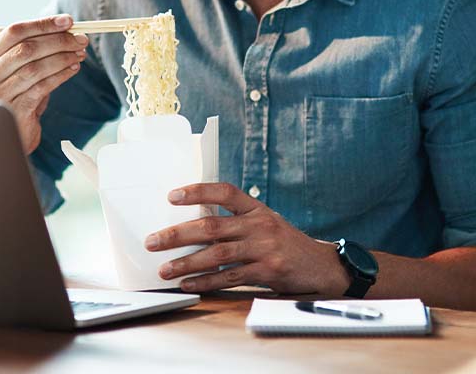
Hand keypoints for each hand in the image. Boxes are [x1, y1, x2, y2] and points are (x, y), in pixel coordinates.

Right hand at [0, 14, 88, 154]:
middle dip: (58, 41)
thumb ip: (36, 49)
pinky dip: (60, 76)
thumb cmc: (19, 94)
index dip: (42, 24)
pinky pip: (41, 88)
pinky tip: (73, 69)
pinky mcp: (13, 111)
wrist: (12, 134)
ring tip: (80, 54)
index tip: (68, 20)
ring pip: (35, 68)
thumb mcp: (21, 69)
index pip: (14, 32)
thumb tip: (68, 28)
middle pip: (26, 49)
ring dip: (62, 58)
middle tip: (81, 39)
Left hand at [144, 182, 349, 294]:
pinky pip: (230, 277)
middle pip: (211, 226)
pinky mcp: (268, 272)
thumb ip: (236, 220)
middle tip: (152, 241)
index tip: (172, 196)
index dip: (197, 191)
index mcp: (256, 207)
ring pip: (216, 254)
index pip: (224, 192)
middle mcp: (259, 224)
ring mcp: (264, 248)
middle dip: (177, 234)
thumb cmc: (284, 242)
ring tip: (164, 269)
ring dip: (186, 262)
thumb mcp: (265, 222)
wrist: (322, 265)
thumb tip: (194, 220)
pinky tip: (188, 284)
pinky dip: (206, 281)